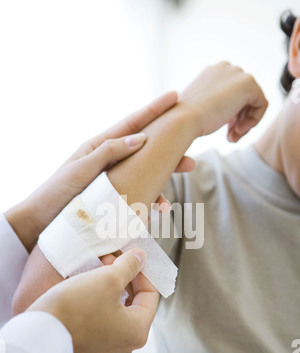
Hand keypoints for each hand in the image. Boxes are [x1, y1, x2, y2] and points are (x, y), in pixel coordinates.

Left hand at [5, 92, 194, 251]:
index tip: (175, 96)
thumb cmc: (58, 192)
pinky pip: (135, 197)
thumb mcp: (82, 168)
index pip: (133, 123)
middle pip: (146, 150)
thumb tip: (140, 139)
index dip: (155, 110)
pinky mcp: (112, 198)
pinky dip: (145, 205)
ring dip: (160, 187)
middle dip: (169, 154)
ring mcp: (112, 179)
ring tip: (168, 203)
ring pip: (144, 177)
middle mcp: (109, 159)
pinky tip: (152, 214)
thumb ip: (109, 151)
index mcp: (100, 145)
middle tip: (190, 160)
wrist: (42, 220)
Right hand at [27, 249, 158, 352]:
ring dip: (107, 295)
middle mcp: (123, 352)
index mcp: (136, 334)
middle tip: (108, 261)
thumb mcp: (108, 278)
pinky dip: (92, 312)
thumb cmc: (75, 307)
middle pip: (131, 308)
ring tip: (94, 275)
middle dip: (122, 281)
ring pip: (112, 319)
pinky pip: (94, 331)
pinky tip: (80, 298)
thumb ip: (129, 266)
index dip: (141, 272)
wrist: (35, 337)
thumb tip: (141, 258)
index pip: (150, 297)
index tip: (129, 258)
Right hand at [179, 61, 267, 141]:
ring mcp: (237, 73)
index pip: (232, 93)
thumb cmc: (186, 120)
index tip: (225, 131)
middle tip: (230, 138)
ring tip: (232, 138)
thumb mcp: (200, 109)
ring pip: (254, 102)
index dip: (232, 115)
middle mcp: (225, 67)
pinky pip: (261, 104)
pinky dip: (253, 121)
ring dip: (245, 123)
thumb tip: (227, 112)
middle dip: (239, 120)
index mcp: (212, 72)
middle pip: (244, 97)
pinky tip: (238, 131)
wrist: (183, 120)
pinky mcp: (248, 83)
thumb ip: (214, 105)